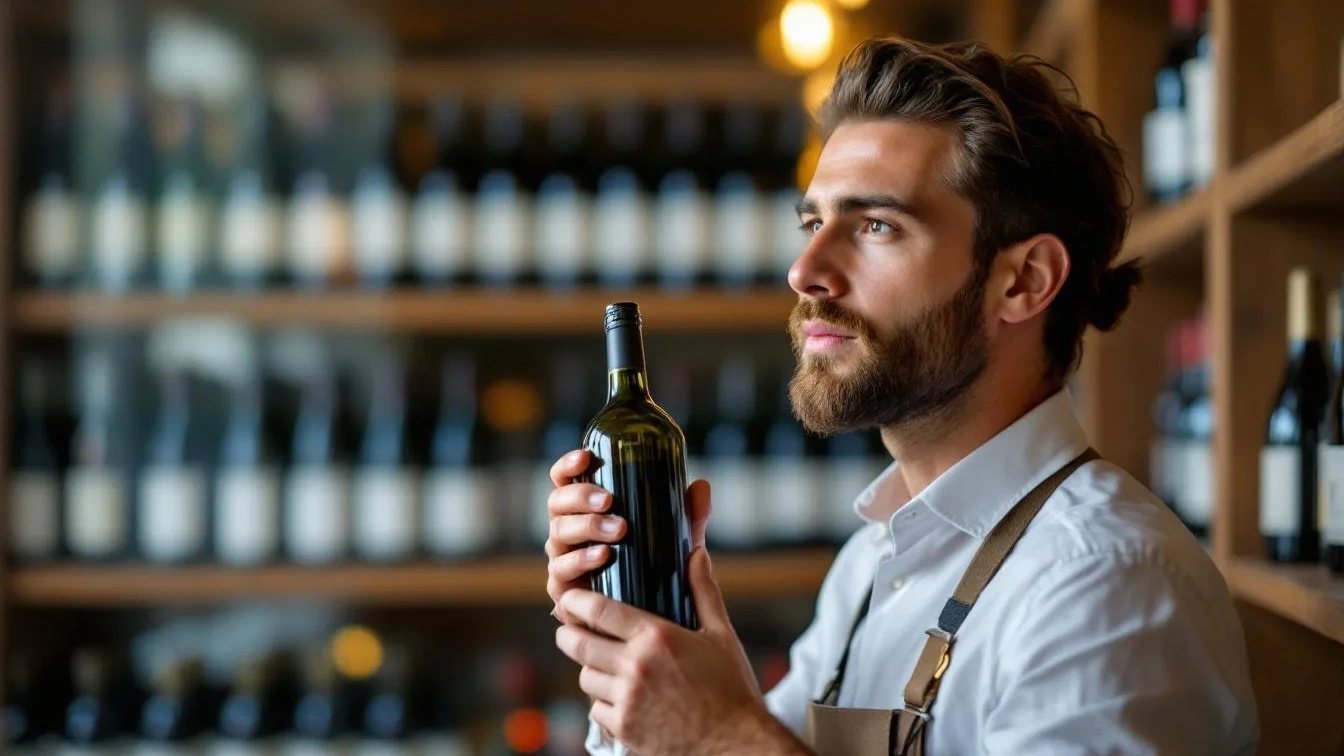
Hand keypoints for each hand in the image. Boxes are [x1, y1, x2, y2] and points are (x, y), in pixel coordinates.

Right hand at [545, 450, 711, 624]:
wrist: (642, 619)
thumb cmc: (652, 569)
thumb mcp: (672, 539)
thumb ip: (687, 515)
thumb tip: (701, 485)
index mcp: (584, 510)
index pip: (565, 481)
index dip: (568, 465)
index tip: (586, 457)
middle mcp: (567, 530)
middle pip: (557, 503)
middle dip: (581, 497)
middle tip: (609, 500)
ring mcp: (561, 559)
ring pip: (558, 534)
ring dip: (586, 527)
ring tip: (618, 529)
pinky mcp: (562, 589)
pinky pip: (562, 572)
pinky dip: (582, 561)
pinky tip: (604, 556)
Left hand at [555, 546, 772, 755]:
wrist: (737, 744)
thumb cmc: (732, 689)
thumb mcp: (720, 635)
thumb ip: (703, 591)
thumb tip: (697, 554)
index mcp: (657, 637)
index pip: (599, 610)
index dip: (577, 601)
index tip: (570, 599)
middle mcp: (636, 667)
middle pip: (578, 643)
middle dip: (569, 633)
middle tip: (570, 630)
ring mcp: (627, 700)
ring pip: (585, 676)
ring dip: (590, 670)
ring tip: (603, 665)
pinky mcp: (624, 729)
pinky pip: (596, 709)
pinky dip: (603, 702)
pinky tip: (620, 697)